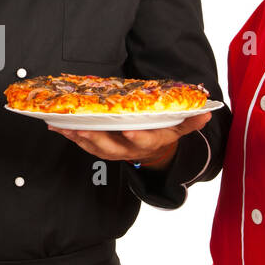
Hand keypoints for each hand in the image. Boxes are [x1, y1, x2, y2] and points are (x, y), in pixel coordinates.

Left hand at [50, 112, 211, 166]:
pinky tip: (57, 126)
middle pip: (112, 148)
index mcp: (149, 142)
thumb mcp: (179, 128)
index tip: (129, 130)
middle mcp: (129, 150)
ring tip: (65, 126)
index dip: (137, 137)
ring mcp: (113, 151)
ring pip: (94, 147)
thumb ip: (190, 120)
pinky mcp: (100, 148)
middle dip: (97, 139)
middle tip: (83, 129)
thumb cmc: (163, 133)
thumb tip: (207, 111)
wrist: (151, 152)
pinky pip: (83, 144)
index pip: (144, 141)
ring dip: (78, 138)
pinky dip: (69, 135)